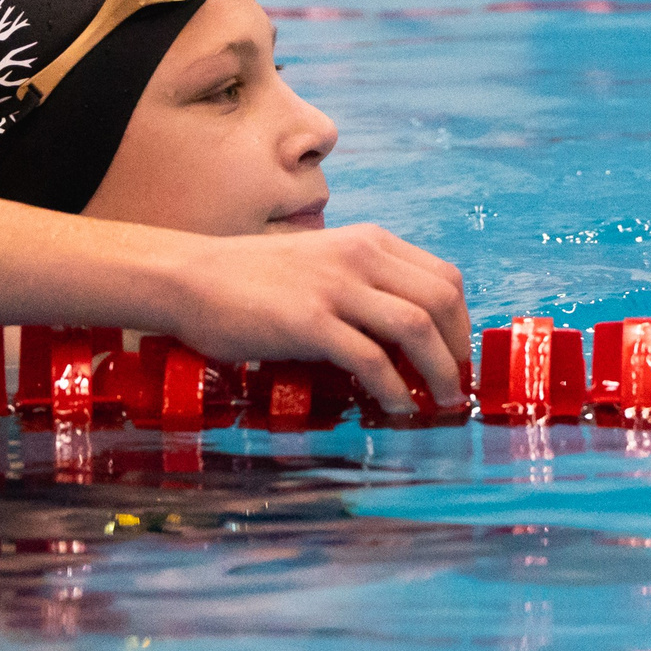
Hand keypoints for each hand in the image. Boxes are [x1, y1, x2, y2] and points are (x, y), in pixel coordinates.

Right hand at [160, 224, 471, 414]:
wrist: (189, 277)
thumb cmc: (252, 279)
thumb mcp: (322, 264)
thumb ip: (363, 286)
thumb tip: (403, 338)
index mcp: (368, 241)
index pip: (444, 277)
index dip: (461, 323)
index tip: (456, 357)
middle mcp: (360, 256)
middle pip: (441, 300)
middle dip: (457, 351)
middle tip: (454, 387)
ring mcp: (334, 287)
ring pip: (416, 327)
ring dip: (438, 372)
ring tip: (437, 402)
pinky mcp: (308, 321)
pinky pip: (371, 360)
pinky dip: (394, 390)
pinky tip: (396, 409)